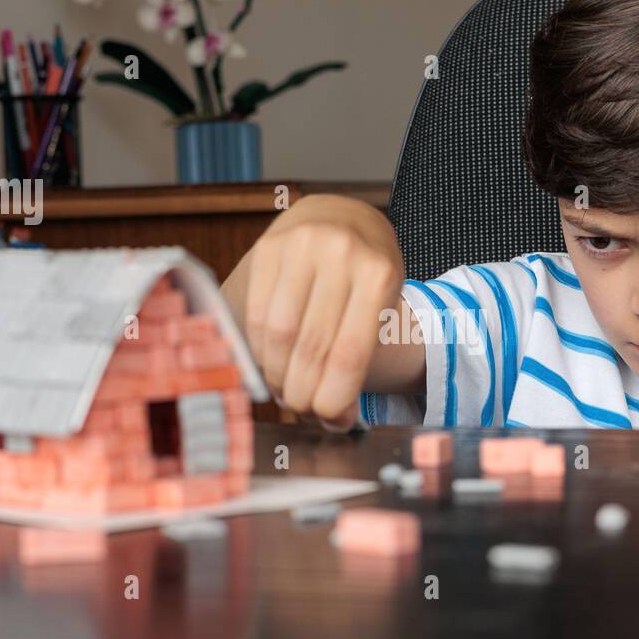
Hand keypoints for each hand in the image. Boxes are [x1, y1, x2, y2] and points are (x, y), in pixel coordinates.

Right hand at [241, 203, 402, 430]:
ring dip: (279, 376)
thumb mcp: (382, 302)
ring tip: (289, 392)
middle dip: (306, 393)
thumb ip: (362, 351)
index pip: (350, 354)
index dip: (336, 399)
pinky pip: (255, 316)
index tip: (333, 421)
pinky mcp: (267, 248)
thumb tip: (335, 417)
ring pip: (278, 335)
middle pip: (311, 348)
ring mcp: (300, 247)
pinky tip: (270, 365)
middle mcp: (339, 254)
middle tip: (307, 412)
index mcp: (377, 273)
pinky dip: (260, 352)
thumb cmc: (365, 270)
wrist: (340, 216)